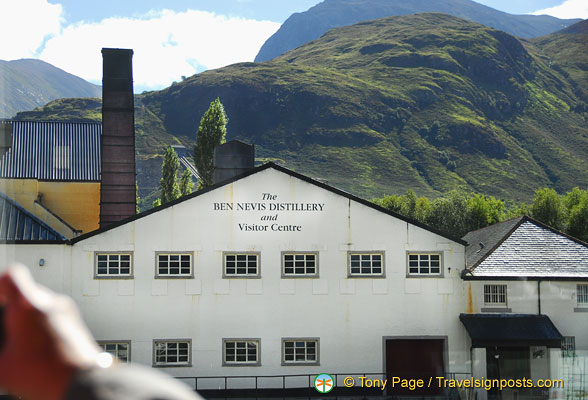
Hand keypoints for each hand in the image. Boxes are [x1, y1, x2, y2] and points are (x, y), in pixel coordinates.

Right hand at [0, 264, 102, 399]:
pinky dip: (39, 324)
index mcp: (29, 306)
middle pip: (25, 292)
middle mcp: (51, 302)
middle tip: (6, 328)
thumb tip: (2, 349)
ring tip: (18, 342)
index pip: (11, 276)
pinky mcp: (75, 322)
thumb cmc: (45, 374)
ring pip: (39, 304)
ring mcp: (66, 311)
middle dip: (11, 309)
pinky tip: (33, 345)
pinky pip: (52, 313)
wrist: (83, 382)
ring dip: (26, 317)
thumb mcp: (2, 367)